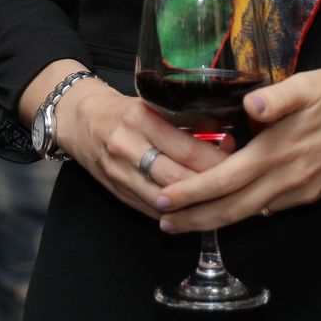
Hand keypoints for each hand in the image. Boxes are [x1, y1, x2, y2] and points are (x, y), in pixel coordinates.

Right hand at [51, 77, 230, 218]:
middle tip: (237, 188)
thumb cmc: (123, 111)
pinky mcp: (116, 191)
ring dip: (195, 206)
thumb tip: (226, 142)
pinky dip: (176, 214)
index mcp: (140, 119)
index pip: (186, 149)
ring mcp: (119, 172)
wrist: (79, 120)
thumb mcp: (151, 106)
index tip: (241, 163)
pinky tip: (195, 213)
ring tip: (222, 204)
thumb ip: (183, 123)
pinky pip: (151, 210)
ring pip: (165, 200)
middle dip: (211, 187)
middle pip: (178, 178)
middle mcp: (127, 146)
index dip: (217, 162)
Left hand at [155, 66, 320, 232]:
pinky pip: (266, 209)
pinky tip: (224, 210)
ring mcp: (297, 192)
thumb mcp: (307, 85)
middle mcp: (284, 181)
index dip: (191, 193)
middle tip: (160, 223)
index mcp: (276, 154)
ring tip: (182, 223)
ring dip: (213, 220)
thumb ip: (277, 97)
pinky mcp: (307, 194)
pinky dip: (239, 213)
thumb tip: (251, 105)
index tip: (162, 199)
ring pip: (248, 214)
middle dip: (193, 219)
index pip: (224, 181)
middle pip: (231, 210)